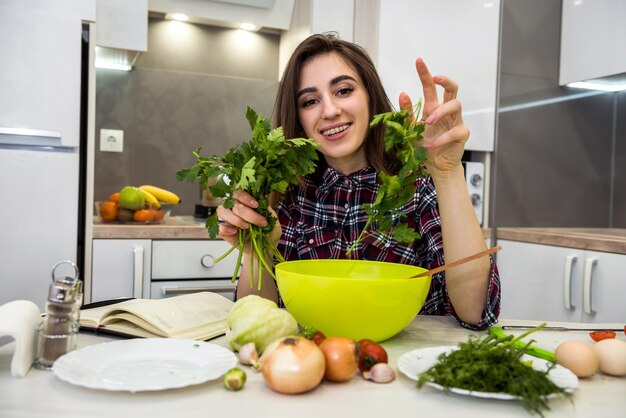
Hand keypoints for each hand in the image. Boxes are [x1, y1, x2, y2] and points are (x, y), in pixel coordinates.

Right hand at [216, 190, 281, 251]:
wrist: (265, 247)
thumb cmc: (268, 230)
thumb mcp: (272, 218)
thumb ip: (266, 207)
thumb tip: (259, 196)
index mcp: (244, 201)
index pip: (238, 192)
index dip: (246, 197)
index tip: (256, 205)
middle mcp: (233, 207)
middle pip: (233, 203)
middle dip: (248, 213)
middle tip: (261, 223)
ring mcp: (227, 218)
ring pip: (222, 211)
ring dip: (236, 219)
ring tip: (247, 227)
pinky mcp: (223, 231)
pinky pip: (218, 226)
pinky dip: (225, 228)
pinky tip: (235, 231)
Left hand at [399, 58, 469, 177]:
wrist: (436, 165)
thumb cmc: (424, 145)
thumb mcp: (411, 129)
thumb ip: (407, 113)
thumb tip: (402, 93)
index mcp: (433, 107)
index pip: (431, 86)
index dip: (426, 73)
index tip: (418, 61)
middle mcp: (446, 111)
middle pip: (452, 88)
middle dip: (445, 80)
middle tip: (436, 78)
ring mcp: (456, 121)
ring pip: (456, 105)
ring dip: (441, 112)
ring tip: (427, 122)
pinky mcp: (462, 134)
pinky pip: (455, 131)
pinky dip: (441, 138)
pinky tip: (429, 145)